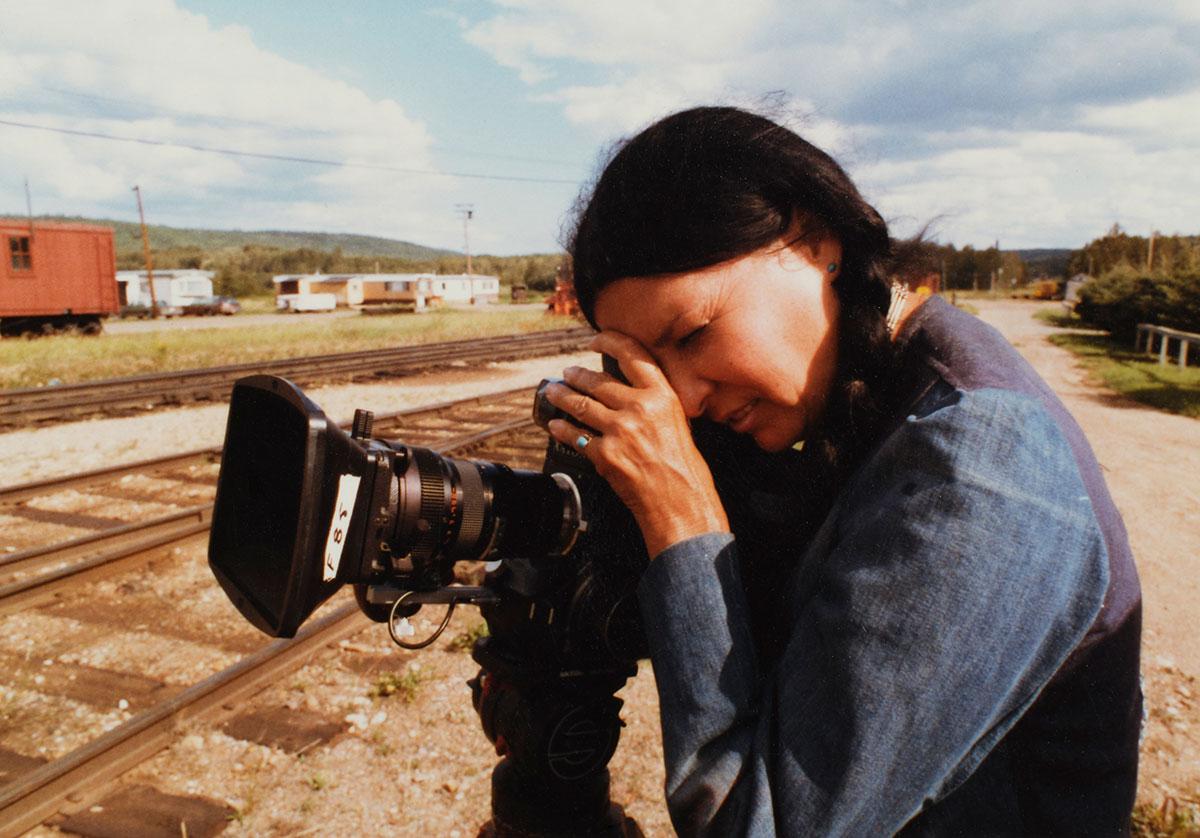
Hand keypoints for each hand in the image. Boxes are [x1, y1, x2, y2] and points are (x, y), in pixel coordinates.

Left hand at [543, 331, 728, 556]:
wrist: (681, 501)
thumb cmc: (683, 467)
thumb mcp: (678, 422)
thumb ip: (654, 402)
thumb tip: (626, 389)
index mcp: (662, 396)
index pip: (632, 355)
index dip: (610, 342)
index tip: (596, 340)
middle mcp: (640, 409)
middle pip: (598, 381)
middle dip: (577, 375)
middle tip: (568, 372)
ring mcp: (620, 431)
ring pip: (581, 405)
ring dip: (562, 396)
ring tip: (554, 391)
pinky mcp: (605, 455)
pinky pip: (575, 436)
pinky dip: (562, 429)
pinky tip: (556, 425)